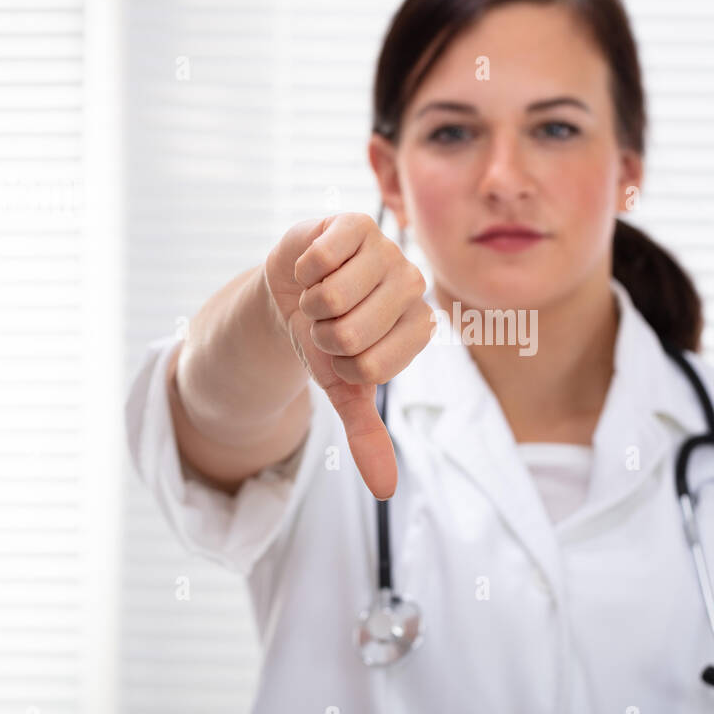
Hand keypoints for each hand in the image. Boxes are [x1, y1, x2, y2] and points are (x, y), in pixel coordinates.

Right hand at [265, 212, 435, 499]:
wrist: (294, 294)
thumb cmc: (328, 339)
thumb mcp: (344, 389)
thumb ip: (367, 435)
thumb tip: (386, 490)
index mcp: (419, 327)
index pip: (370, 366)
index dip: (340, 364)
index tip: (342, 350)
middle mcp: (413, 285)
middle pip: (350, 334)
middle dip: (322, 334)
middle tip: (328, 320)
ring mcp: (388, 250)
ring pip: (331, 297)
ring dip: (309, 303)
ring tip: (320, 295)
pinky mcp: (357, 224)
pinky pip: (321, 259)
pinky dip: (302, 271)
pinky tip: (313, 266)